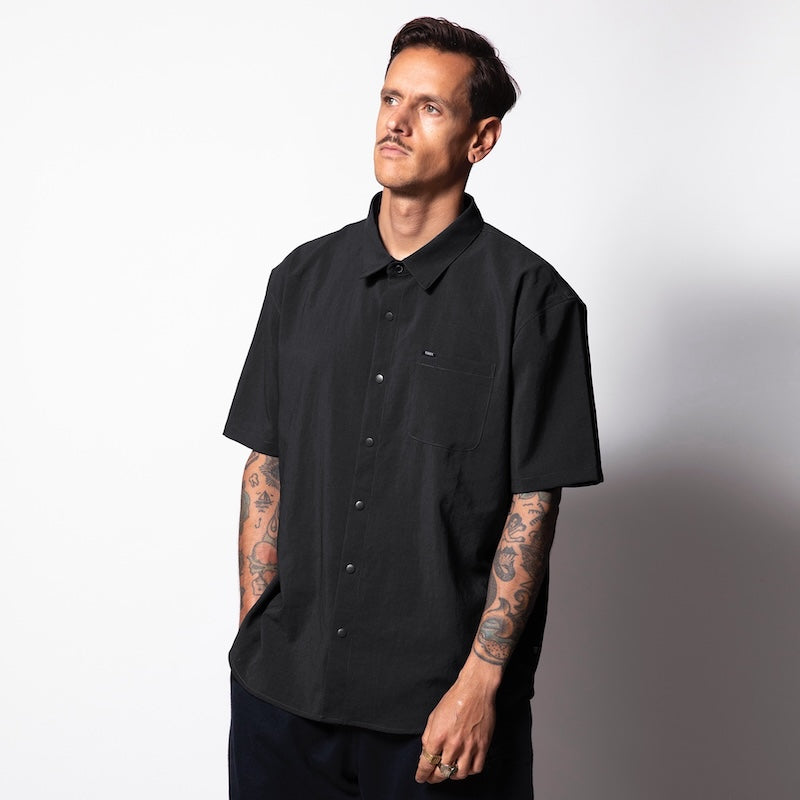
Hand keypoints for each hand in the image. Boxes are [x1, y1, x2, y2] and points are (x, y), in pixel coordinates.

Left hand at [414, 663, 497, 783]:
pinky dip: (469, 770)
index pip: (427, 764)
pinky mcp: (483, 746)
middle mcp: (453, 744)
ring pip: (459, 774)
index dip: (422, 774)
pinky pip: (476, 768)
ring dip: (452, 775)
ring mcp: (469, 746)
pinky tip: (465, 765)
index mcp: (438, 736)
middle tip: (433, 777)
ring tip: (450, 770)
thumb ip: (428, 736)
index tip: (421, 777)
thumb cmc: (454, 699)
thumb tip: (426, 752)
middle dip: (435, 777)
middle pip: (442, 772)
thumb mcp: (434, 715)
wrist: (475, 690)